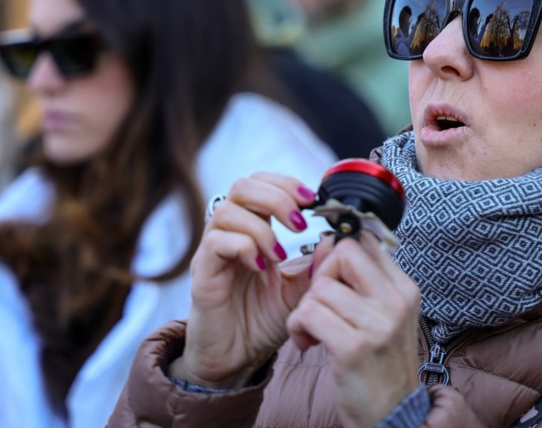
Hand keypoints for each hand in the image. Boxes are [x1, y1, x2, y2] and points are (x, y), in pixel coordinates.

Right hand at [169, 172, 317, 388]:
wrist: (236, 358)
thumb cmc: (262, 320)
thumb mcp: (300, 290)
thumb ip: (317, 265)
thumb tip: (338, 238)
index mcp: (253, 228)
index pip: (262, 183)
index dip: (287, 184)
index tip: (313, 200)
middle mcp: (230, 233)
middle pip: (243, 186)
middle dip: (276, 197)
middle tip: (300, 224)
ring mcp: (213, 251)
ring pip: (227, 210)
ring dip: (261, 226)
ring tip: (279, 254)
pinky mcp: (202, 272)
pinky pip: (216, 242)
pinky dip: (243, 247)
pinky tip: (261, 267)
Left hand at [286, 233, 421, 427]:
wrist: (391, 416)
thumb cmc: (380, 365)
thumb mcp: (384, 317)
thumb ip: (363, 281)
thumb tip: (330, 242)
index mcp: (405, 288)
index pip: (364, 241)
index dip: (336, 256)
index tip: (331, 282)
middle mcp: (396, 302)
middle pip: (343, 252)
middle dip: (320, 276)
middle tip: (319, 305)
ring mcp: (378, 325)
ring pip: (319, 287)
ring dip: (304, 310)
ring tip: (313, 333)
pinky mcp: (354, 347)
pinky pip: (308, 313)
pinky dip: (298, 327)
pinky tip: (307, 344)